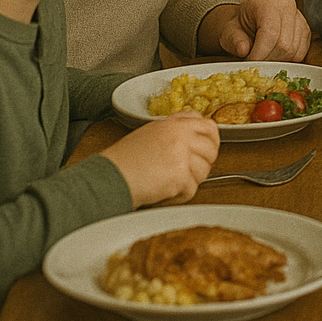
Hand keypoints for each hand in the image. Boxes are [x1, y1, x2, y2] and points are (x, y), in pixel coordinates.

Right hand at [100, 111, 218, 207]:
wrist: (109, 177)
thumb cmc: (123, 160)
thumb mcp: (150, 133)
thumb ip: (175, 130)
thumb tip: (195, 133)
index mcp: (174, 125)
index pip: (208, 126)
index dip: (212, 140)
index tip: (208, 149)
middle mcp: (180, 137)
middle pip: (211, 150)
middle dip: (202, 164)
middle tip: (185, 171)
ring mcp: (182, 156)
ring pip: (204, 171)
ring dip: (189, 181)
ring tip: (167, 181)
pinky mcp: (180, 176)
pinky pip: (192, 190)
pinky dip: (178, 196)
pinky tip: (162, 191)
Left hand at [199, 0, 310, 60]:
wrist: (247, 20)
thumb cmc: (238, 25)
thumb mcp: (229, 30)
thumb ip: (234, 40)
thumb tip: (244, 50)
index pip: (270, 32)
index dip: (261, 52)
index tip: (251, 63)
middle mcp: (286, 4)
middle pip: (284, 43)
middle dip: (268, 59)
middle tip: (256, 64)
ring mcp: (299, 16)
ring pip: (293, 50)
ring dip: (277, 61)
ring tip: (263, 58)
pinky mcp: (305, 30)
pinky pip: (301, 52)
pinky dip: (287, 60)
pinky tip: (274, 56)